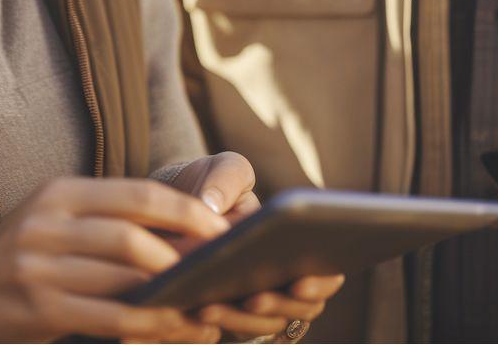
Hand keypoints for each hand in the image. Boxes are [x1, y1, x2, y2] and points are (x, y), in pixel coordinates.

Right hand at [0, 176, 229, 342]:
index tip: (224, 229)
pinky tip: (173, 327)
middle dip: (188, 254)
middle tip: (223, 269)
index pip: (139, 193)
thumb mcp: (57, 220)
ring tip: (207, 301)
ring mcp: (41, 268)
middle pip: (135, 234)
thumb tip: (187, 231)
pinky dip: (149, 325)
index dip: (188, 211)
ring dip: (174, 293)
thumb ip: (110, 219)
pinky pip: (111, 318)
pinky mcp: (40, 309)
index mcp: (60, 192)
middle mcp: (48, 224)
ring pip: (126, 278)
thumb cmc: (24, 256)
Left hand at [168, 153, 345, 340]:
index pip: (327, 273)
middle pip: (301, 308)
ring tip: (214, 304)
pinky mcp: (225, 313)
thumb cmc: (210, 183)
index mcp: (295, 245)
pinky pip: (231, 330)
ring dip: (244, 319)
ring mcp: (255, 299)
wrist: (171, 200)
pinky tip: (198, 307)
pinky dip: (220, 322)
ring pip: (265, 324)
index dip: (321, 283)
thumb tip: (213, 207)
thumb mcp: (224, 169)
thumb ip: (227, 178)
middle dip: (281, 306)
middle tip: (255, 297)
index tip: (299, 281)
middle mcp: (282, 277)